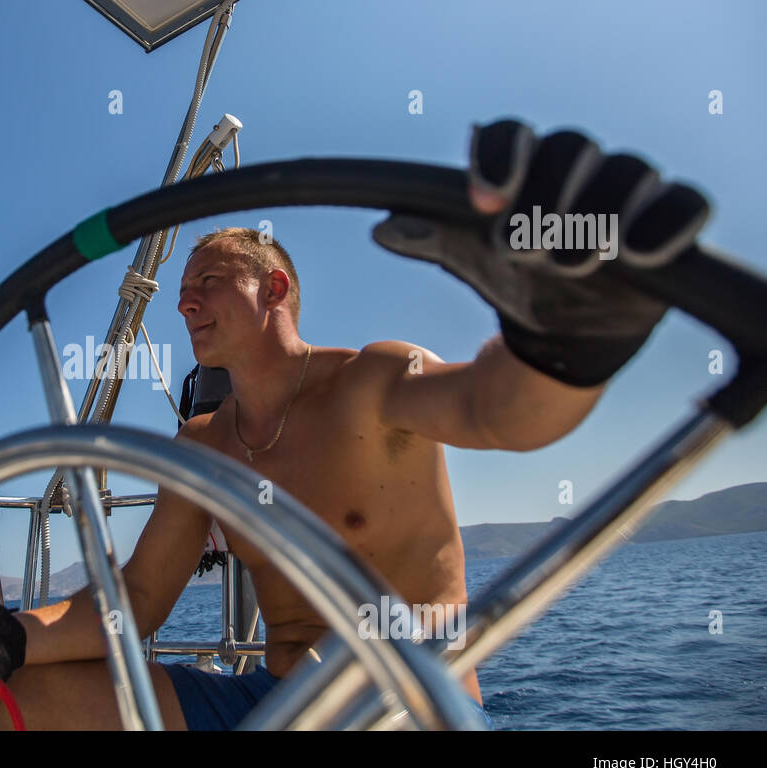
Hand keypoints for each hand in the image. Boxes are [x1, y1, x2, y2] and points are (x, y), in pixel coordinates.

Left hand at [373, 119, 709, 386]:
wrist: (563, 330)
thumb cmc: (515, 279)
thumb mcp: (468, 260)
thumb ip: (430, 239)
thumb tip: (385, 229)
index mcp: (525, 165)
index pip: (510, 136)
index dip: (497, 158)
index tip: (481, 200)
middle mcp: (580, 167)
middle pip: (569, 149)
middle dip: (544, 195)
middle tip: (519, 248)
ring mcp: (628, 193)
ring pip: (626, 173)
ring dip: (596, 215)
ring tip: (568, 264)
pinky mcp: (669, 225)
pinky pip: (683, 206)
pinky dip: (665, 223)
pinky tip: (640, 253)